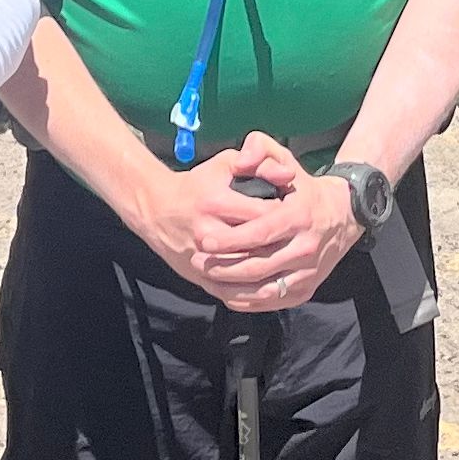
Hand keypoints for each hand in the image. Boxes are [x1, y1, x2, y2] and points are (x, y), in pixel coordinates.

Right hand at [114, 135, 291, 295]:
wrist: (157, 210)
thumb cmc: (197, 184)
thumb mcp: (225, 164)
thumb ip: (258, 163)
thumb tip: (288, 173)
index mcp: (217, 203)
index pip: (263, 215)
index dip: (286, 217)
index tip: (301, 216)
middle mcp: (208, 233)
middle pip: (258, 248)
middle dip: (283, 248)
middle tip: (301, 245)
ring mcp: (203, 260)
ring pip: (247, 275)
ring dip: (273, 275)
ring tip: (293, 269)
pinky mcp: (200, 278)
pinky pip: (232, 294)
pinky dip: (254, 295)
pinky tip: (272, 289)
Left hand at [194, 144, 362, 315]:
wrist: (346, 215)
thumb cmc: (305, 188)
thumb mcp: (287, 158)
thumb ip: (260, 148)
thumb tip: (242, 160)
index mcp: (299, 216)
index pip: (260, 233)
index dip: (230, 241)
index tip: (205, 242)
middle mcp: (306, 247)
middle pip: (258, 266)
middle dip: (223, 267)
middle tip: (198, 261)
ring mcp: (308, 272)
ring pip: (264, 290)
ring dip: (231, 288)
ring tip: (207, 277)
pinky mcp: (307, 289)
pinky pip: (273, 302)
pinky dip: (248, 301)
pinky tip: (227, 291)